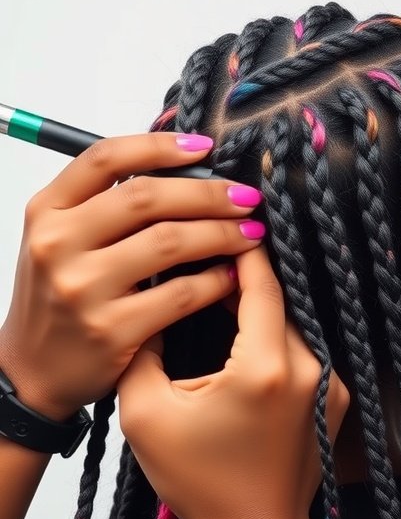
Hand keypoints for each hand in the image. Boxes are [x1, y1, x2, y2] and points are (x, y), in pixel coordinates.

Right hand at [0, 132, 264, 420]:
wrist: (32, 372)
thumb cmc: (58, 298)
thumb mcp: (61, 240)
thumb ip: (104, 204)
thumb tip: (183, 168)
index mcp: (46, 211)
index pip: (105, 158)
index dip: (160, 145)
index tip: (205, 147)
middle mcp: (57, 244)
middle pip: (146, 197)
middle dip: (208, 193)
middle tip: (246, 198)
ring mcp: (82, 288)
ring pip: (170, 242)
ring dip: (221, 233)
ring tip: (250, 233)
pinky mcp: (110, 330)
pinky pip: (180, 294)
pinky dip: (216, 281)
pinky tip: (233, 275)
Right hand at [116, 245, 350, 518]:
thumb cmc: (201, 484)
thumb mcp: (146, 414)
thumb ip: (142, 348)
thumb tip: (150, 302)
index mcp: (267, 366)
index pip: (262, 281)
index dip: (241, 248)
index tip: (220, 224)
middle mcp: (310, 367)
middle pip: (281, 297)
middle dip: (248, 273)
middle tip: (213, 251)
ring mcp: (329, 383)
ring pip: (294, 320)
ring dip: (262, 303)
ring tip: (223, 289)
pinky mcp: (334, 397)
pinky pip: (305, 347)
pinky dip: (277, 333)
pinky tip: (245, 336)